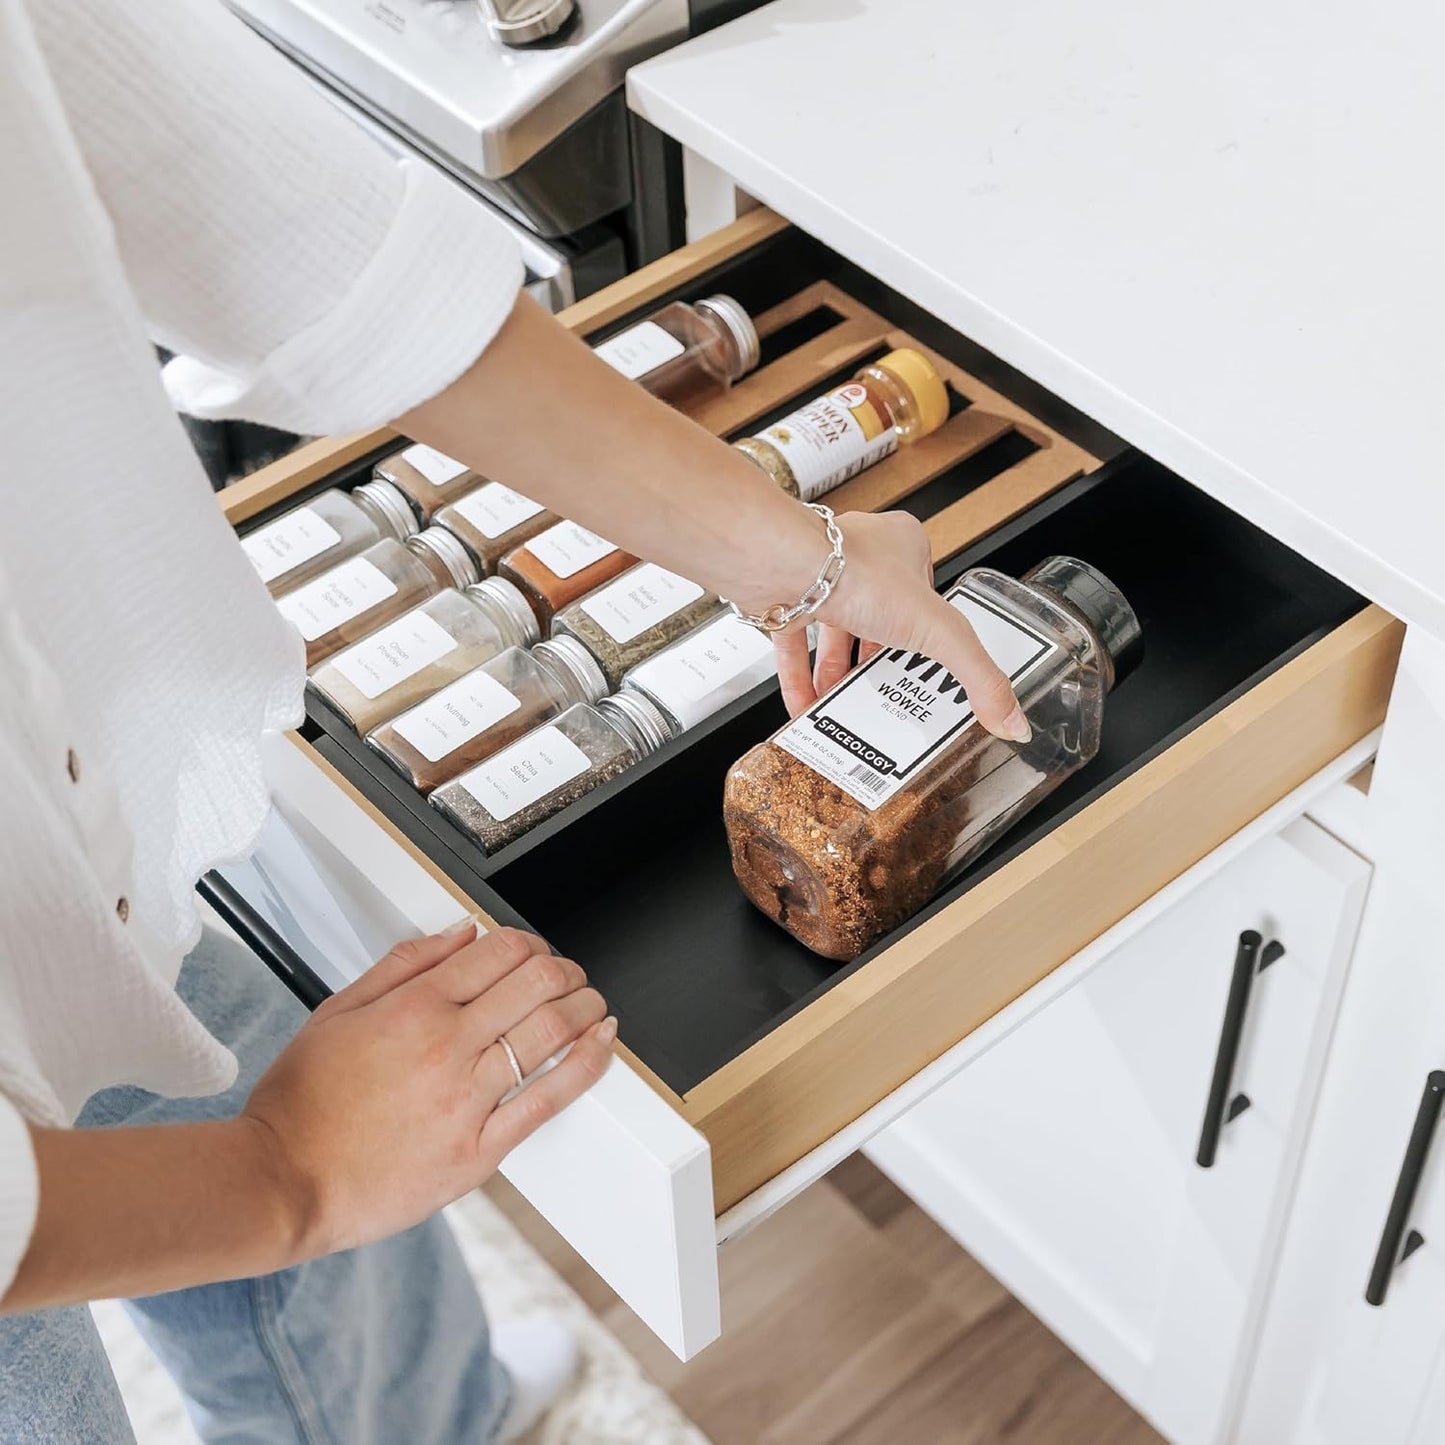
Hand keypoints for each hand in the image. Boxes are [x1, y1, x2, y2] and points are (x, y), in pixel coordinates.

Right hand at [243, 921, 612, 1257]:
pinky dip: (587, 1064)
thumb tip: (461, 933)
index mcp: (414, 1007)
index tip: (534, 952)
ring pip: (552, 1032)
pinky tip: (602, 1044)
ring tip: (593, 1004)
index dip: (530, 944)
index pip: (501, 951)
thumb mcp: (338, 1011)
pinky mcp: (478, 1151)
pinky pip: (548, 1099)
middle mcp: (447, 1046)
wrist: (281, 1183)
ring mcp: (466, 1099)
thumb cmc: (301, 1104)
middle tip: (570, 976)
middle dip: (565, 970)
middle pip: (537, 983)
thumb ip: (405, 964)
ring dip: (586, 1007)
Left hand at [772, 510, 1031, 740]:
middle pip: (879, 620)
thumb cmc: (856, 573)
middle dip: (881, 663)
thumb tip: (1012, 719)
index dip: (931, 633)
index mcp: (904, 546)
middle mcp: (860, 558)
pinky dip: (801, 679)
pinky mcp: (784, 596)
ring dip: (841, 676)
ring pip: (835, 633)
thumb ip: (978, 677)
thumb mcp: (939, 631)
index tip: (933, 668)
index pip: (927, 594)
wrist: (783, 566)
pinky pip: (795, 644)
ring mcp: (819, 576)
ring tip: (850, 711)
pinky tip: (808, 709)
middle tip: (891, 696)